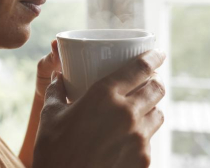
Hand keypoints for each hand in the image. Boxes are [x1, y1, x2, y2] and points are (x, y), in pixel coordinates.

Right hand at [33, 49, 165, 167]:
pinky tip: (128, 137)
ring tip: (139, 109)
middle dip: (156, 80)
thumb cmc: (53, 151)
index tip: (159, 53)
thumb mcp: (50, 115)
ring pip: (158, 113)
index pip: (142, 68)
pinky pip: (150, 139)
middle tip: (148, 80)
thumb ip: (56, 90)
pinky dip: (143, 133)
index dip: (155, 57)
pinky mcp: (143, 159)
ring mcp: (138, 138)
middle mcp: (127, 114)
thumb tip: (58, 76)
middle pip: (157, 88)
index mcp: (105, 96)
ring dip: (152, 107)